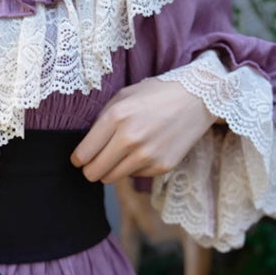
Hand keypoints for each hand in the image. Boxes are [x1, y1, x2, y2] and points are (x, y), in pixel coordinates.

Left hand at [71, 77, 218, 183]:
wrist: (196, 99)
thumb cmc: (155, 95)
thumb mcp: (123, 97)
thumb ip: (102, 121)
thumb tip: (86, 147)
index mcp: (116, 117)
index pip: (83, 154)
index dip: (78, 159)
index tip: (80, 159)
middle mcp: (130, 138)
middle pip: (94, 173)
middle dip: (91, 169)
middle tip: (96, 162)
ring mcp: (147, 155)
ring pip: (111, 179)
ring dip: (111, 170)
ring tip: (120, 155)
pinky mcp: (160, 167)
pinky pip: (134, 176)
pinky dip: (133, 168)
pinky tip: (144, 151)